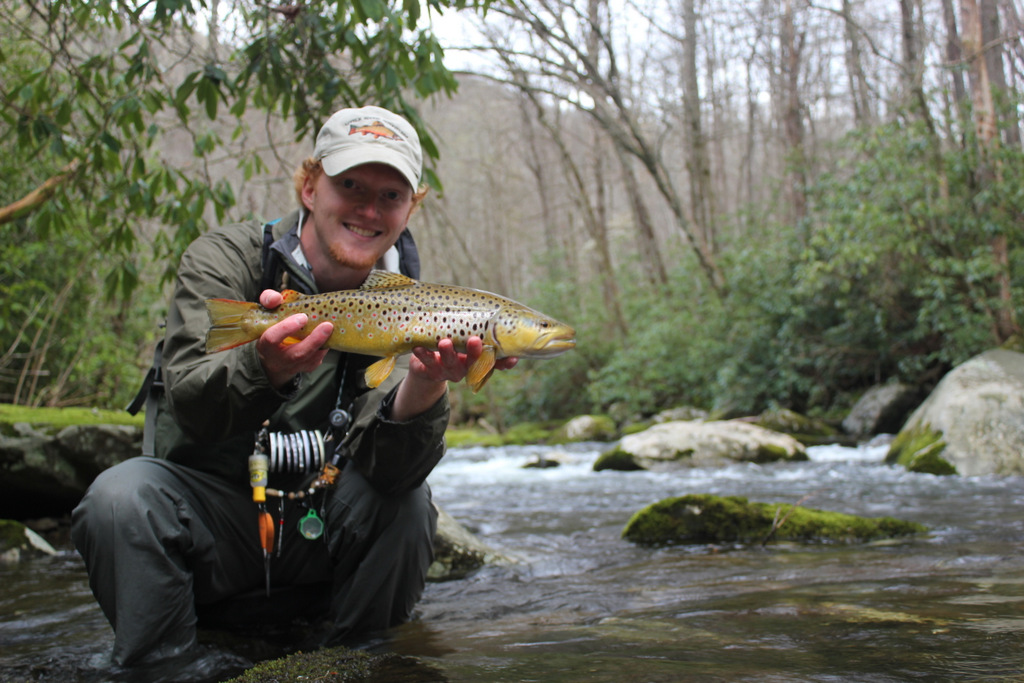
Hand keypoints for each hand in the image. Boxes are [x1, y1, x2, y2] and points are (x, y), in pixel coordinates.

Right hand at [255, 289, 332, 389]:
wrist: (274, 352)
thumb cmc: (271, 326)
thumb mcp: (266, 312)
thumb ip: (269, 301)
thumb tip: (276, 298)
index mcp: (265, 345)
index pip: (272, 338)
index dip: (287, 328)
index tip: (303, 317)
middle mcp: (278, 360)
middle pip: (298, 354)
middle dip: (314, 340)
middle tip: (328, 325)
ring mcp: (293, 367)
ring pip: (312, 358)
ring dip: (324, 343)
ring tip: (332, 328)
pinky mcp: (306, 367)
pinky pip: (318, 358)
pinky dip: (326, 346)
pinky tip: (330, 335)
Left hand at [392, 336, 517, 420]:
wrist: (426, 368)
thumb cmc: (452, 347)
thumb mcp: (464, 341)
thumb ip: (476, 331)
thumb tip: (494, 310)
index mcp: (477, 360)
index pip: (495, 362)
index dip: (505, 362)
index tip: (513, 357)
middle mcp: (464, 367)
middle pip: (472, 362)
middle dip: (474, 353)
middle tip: (474, 341)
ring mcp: (447, 370)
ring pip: (450, 363)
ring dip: (448, 353)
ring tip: (445, 343)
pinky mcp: (429, 370)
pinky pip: (426, 363)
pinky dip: (422, 354)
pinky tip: (418, 347)